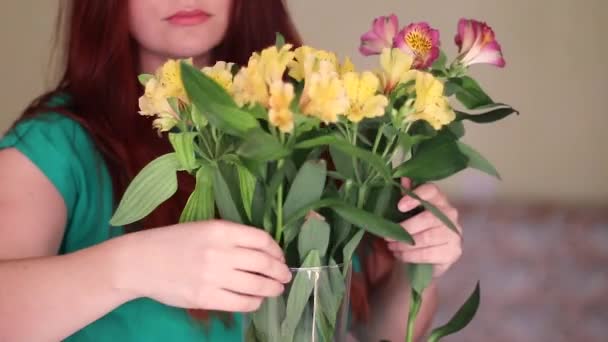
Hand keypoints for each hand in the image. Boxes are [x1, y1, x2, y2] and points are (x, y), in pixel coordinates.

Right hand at [116, 220, 291, 311]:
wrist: (140, 261)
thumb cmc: (173, 242)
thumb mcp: (204, 228)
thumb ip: (231, 237)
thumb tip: (263, 251)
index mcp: (221, 230)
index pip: (261, 239)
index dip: (277, 250)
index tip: (280, 257)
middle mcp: (220, 252)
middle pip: (264, 263)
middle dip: (280, 272)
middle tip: (286, 276)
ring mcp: (213, 276)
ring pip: (256, 285)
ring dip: (272, 289)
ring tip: (276, 289)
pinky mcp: (205, 298)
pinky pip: (240, 303)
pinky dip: (254, 303)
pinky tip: (256, 300)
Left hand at [386, 178, 462, 277]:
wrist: (436, 255)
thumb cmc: (420, 227)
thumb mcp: (411, 211)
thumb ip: (407, 195)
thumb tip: (402, 179)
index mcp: (439, 199)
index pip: (431, 191)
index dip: (415, 196)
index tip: (400, 206)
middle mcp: (451, 214)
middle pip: (427, 218)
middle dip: (404, 229)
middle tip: (387, 236)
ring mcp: (454, 234)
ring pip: (426, 238)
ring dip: (404, 244)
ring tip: (391, 246)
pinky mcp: (453, 252)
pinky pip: (428, 254)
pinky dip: (410, 256)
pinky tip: (400, 255)